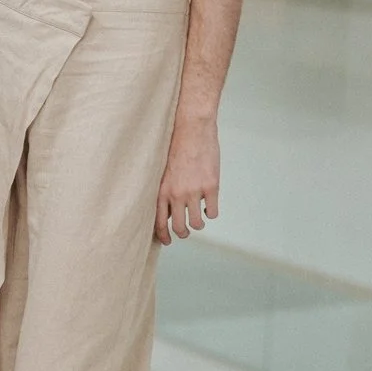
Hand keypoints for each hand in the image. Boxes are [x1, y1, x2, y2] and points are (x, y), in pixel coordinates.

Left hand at [155, 119, 218, 245]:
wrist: (192, 129)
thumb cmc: (176, 148)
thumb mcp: (163, 172)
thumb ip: (165, 191)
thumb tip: (169, 211)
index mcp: (161, 191)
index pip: (159, 222)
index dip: (164, 236)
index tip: (168, 241)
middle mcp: (177, 194)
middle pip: (179, 228)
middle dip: (183, 233)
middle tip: (186, 232)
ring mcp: (194, 191)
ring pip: (197, 223)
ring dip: (198, 224)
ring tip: (199, 218)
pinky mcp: (211, 186)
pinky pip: (212, 212)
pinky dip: (210, 212)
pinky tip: (208, 206)